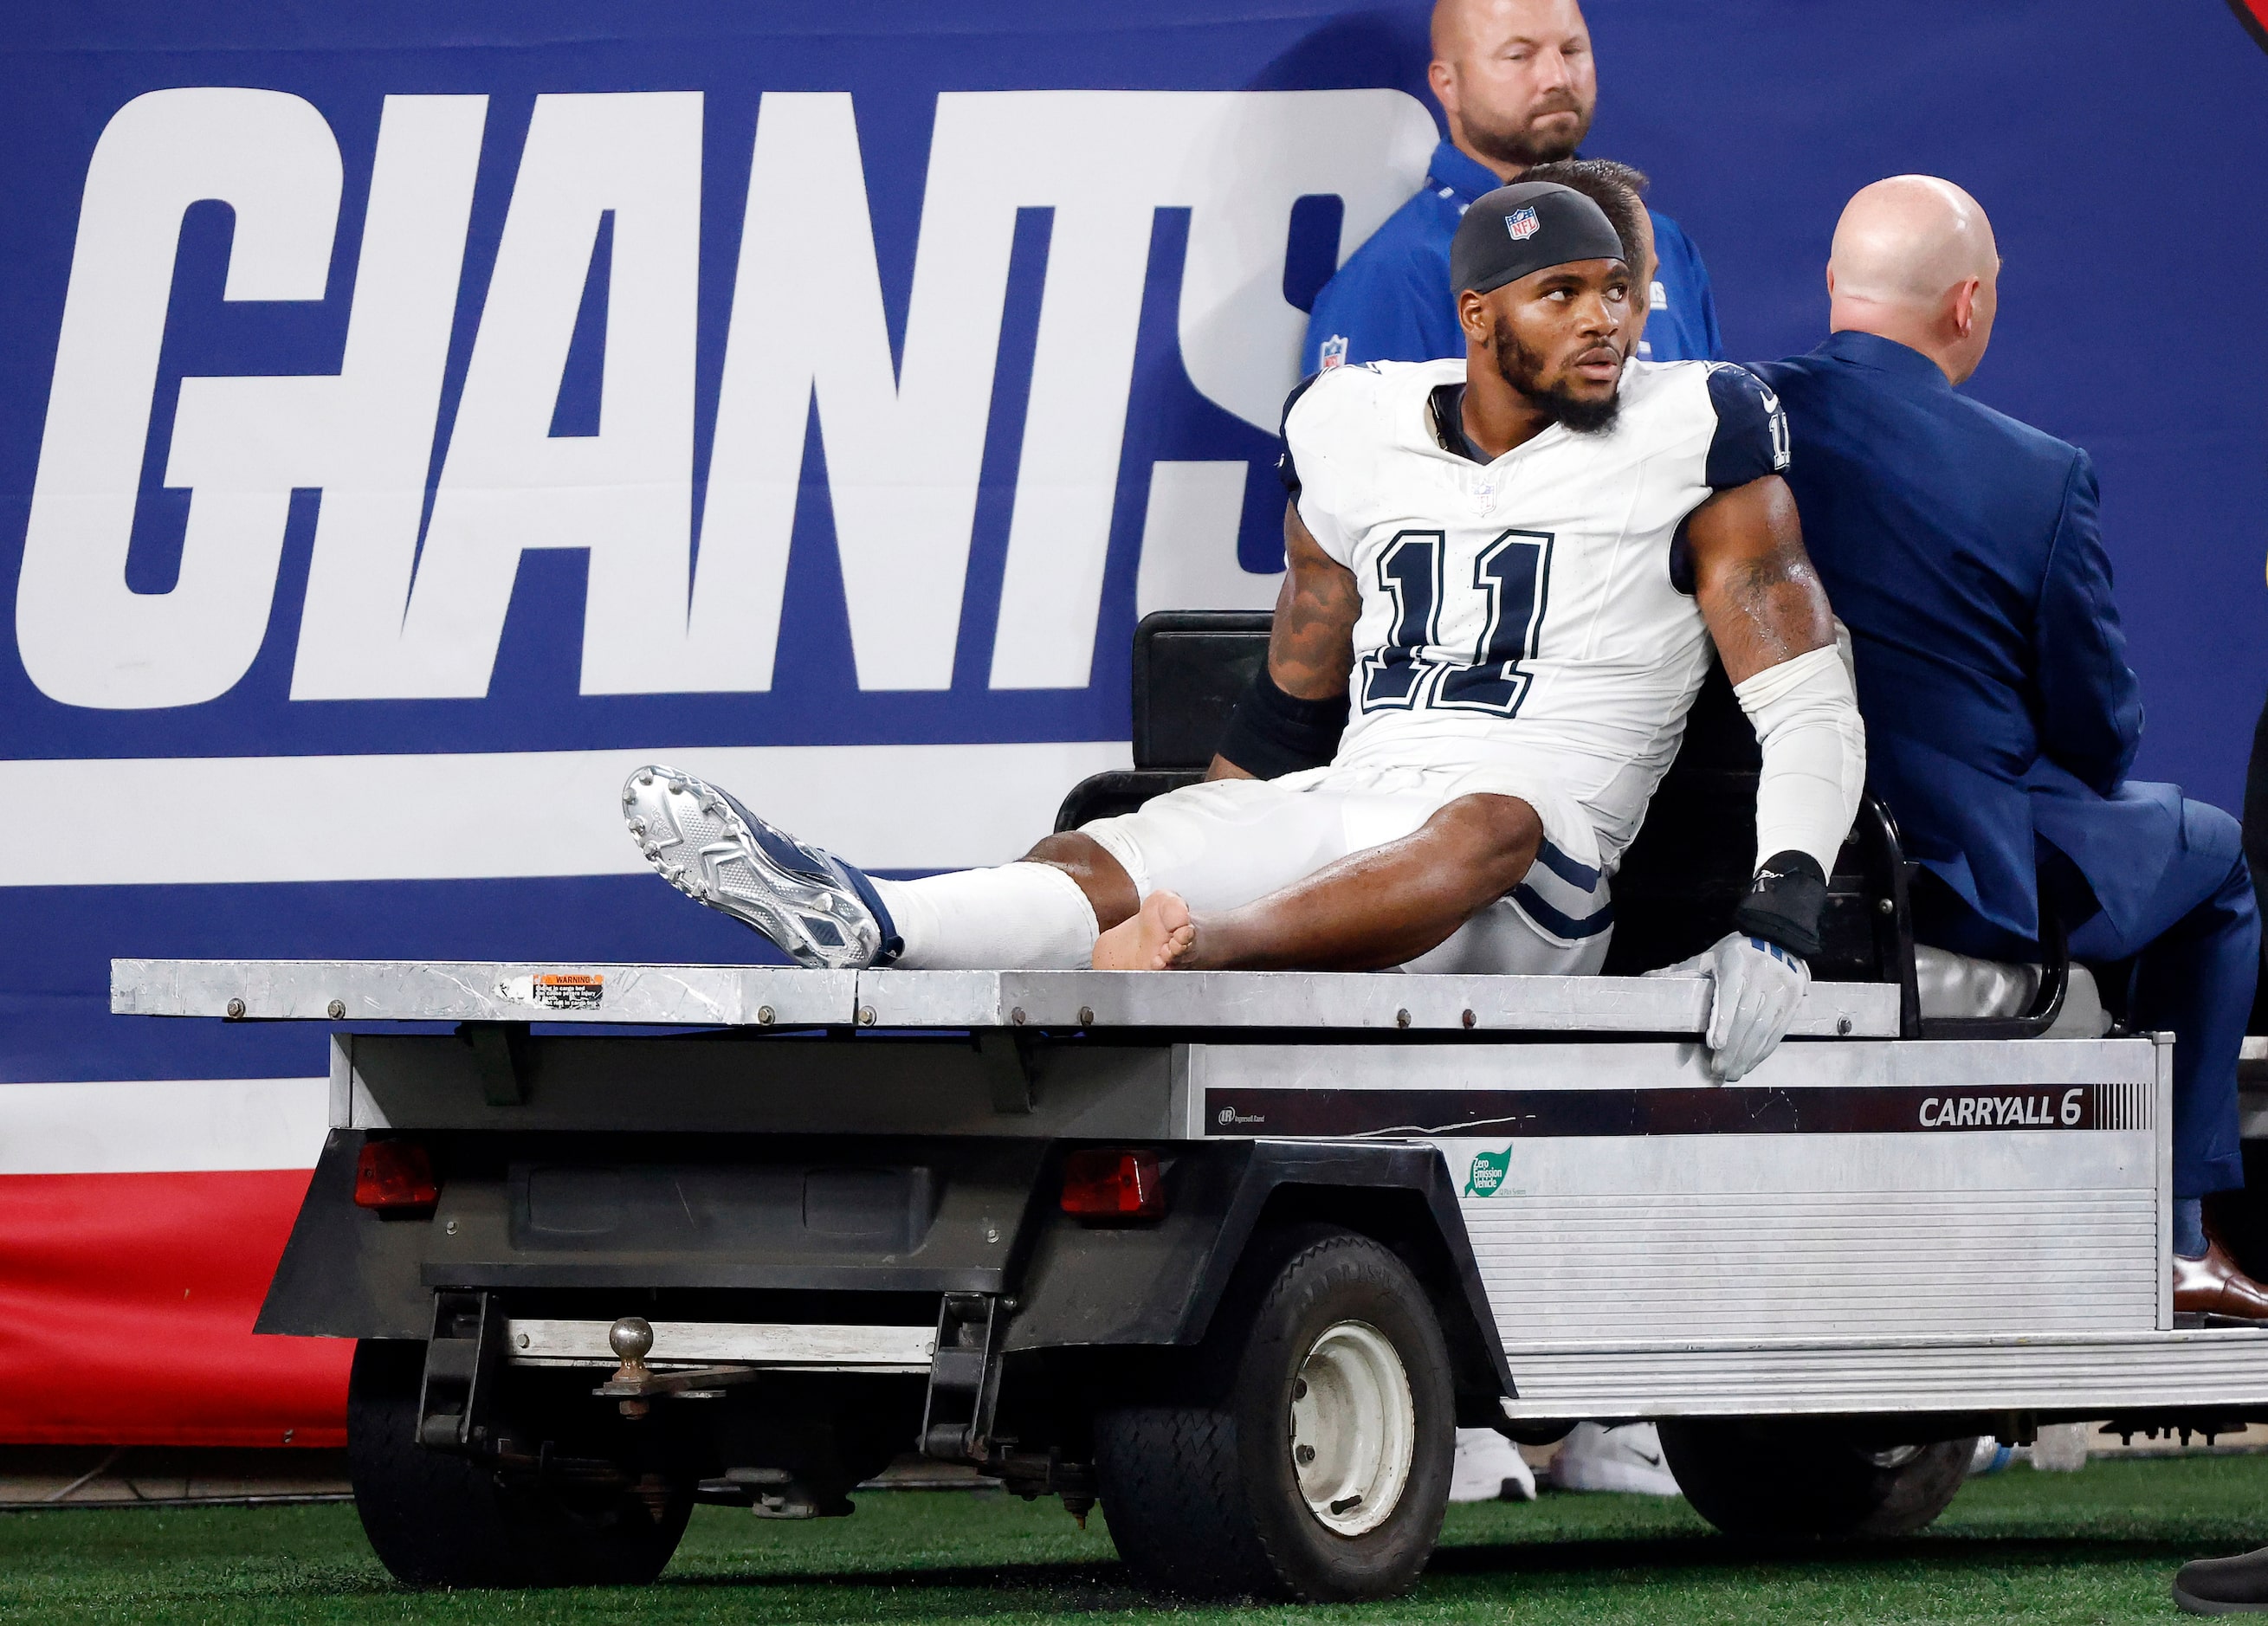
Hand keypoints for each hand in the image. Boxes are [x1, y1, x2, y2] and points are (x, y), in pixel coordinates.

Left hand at [1646, 932, 1809, 1080]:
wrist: (1779, 939)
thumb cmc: (1735, 952)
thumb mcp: (1710, 956)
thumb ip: (1682, 970)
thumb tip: (1647, 979)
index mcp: (1735, 962)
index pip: (1729, 994)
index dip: (1723, 1021)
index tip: (1714, 1044)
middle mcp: (1761, 975)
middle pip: (1746, 1017)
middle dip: (1732, 1048)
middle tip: (1718, 1071)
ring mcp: (1780, 988)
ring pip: (1763, 1028)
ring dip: (1747, 1055)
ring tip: (1733, 1074)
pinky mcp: (1793, 1000)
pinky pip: (1778, 1030)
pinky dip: (1763, 1051)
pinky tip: (1751, 1064)